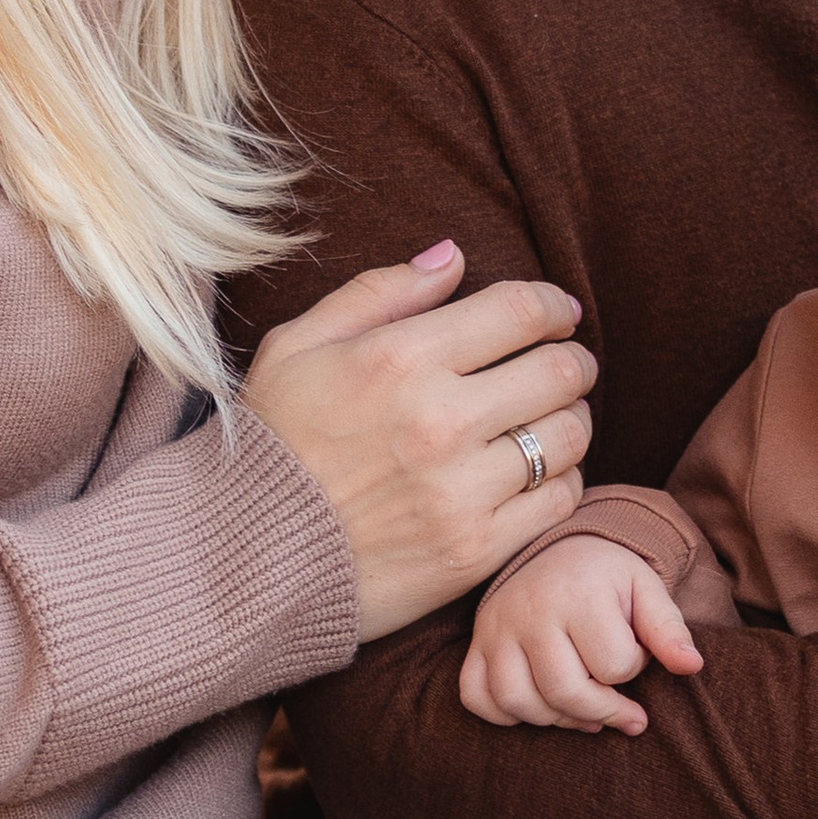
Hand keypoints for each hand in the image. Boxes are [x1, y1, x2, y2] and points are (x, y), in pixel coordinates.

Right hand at [243, 243, 592, 640]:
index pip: (520, 311)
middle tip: (562, 364)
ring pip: (570, 435)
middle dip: (572, 359)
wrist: (245, 561)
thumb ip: (378, 292)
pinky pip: (559, 500)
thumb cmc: (272, 445)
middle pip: (560, 370)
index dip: (552, 305)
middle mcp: (440, 420)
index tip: (556, 313)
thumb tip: (452, 256)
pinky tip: (532, 475)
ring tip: (547, 419)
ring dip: (569, 419)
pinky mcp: (476, 549)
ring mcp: (462, 490)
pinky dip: (561, 480)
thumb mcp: (298, 347)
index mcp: (400, 358)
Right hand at [461, 536, 705, 733]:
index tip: (635, 652)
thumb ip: (669, 628)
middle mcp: (530, 611)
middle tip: (623, 711)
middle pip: (564, 691)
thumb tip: (691, 666)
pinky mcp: (477, 644)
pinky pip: (477, 696)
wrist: (558, 549)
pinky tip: (537, 705)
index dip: (633, 668)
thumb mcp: (645, 588)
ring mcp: (496, 629)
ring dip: (556, 720)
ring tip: (583, 712)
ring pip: (518, 701)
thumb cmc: (607, 577)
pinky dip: (503, 714)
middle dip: (601, 711)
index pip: (612, 665)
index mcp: (578, 594)